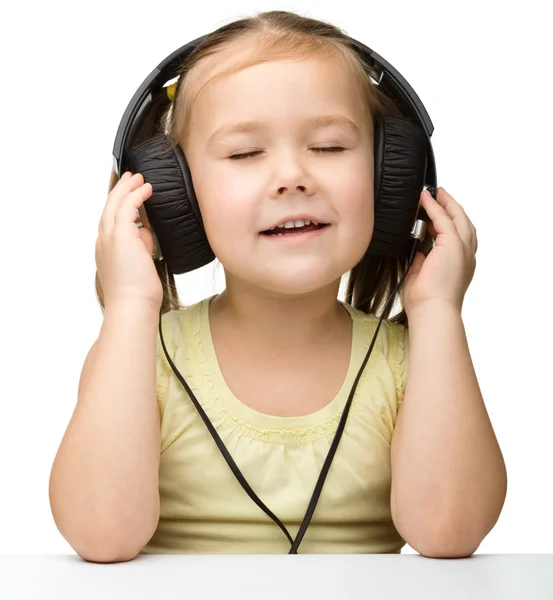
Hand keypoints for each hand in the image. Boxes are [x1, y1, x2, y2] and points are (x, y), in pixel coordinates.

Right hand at [95, 172, 162, 310]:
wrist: (132, 307)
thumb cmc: (138, 294)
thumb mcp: (140, 264)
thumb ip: (141, 247)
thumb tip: (146, 232)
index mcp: (106, 250)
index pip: (111, 222)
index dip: (120, 206)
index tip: (130, 196)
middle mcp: (103, 241)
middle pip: (109, 208)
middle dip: (120, 191)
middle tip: (131, 178)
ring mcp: (110, 238)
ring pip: (115, 204)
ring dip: (128, 188)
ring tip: (140, 178)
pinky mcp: (121, 236)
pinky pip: (127, 207)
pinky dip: (136, 195)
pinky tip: (146, 188)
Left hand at [402, 187, 477, 315]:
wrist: (432, 311)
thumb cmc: (425, 302)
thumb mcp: (422, 276)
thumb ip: (422, 261)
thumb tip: (418, 250)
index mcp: (460, 265)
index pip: (459, 237)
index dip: (449, 222)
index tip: (439, 212)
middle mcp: (466, 256)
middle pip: (463, 223)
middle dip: (452, 207)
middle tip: (440, 195)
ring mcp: (462, 250)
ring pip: (458, 218)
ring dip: (446, 203)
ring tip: (436, 193)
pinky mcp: (453, 246)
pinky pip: (444, 219)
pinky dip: (435, 207)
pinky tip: (426, 199)